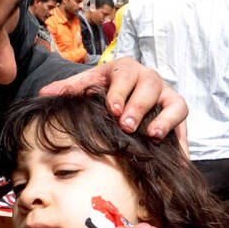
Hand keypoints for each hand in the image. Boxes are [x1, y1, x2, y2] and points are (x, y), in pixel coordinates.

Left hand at [38, 57, 187, 139]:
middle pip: (150, 86)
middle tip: (126, 126)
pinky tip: (178, 158)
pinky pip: (185, 124)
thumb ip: (67, 89)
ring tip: (153, 136)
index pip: (125, 74)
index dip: (120, 91)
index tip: (112, 109)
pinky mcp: (177, 113)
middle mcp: (149, 79)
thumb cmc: (104, 90)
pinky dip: (182, 141)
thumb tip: (43, 93)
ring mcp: (166, 96)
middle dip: (138, 106)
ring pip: (175, 102)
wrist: (124, 91)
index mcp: (126, 69)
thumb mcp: (86, 85)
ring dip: (165, 119)